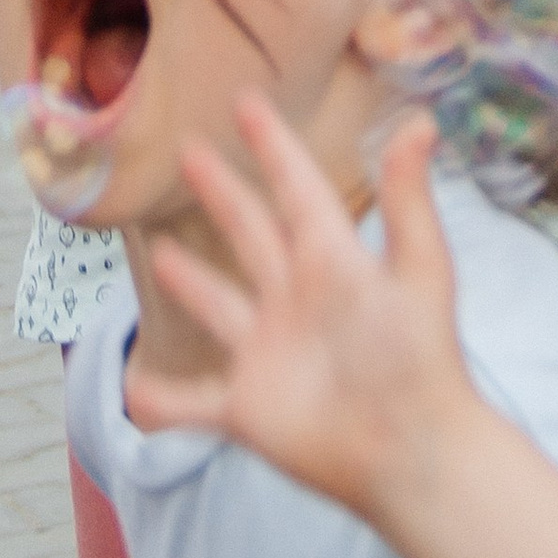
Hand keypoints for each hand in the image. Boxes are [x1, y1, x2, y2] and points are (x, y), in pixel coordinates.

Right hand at [128, 98, 475, 521]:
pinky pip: (194, 403)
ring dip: (191, 282)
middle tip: (189, 151)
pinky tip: (135, 390)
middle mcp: (295, 299)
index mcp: (332, 261)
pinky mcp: (249, 409)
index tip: (247, 103)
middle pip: (250, 233)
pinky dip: (163, 399)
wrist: (413, 454)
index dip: (273, 147)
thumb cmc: (420, 360)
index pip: (297, 190)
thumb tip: (422, 120)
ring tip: (161, 254)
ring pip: (219, 307)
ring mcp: (268, 353)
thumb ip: (408, 200)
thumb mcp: (418, 271)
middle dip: (222, 194)